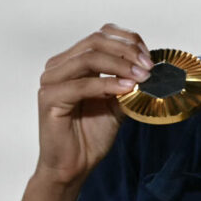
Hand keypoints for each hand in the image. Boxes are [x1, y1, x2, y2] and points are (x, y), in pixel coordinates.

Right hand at [35, 23, 152, 185]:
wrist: (74, 165)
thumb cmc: (92, 134)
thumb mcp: (118, 101)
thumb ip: (129, 81)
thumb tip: (152, 65)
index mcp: (72, 61)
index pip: (101, 35)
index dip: (127, 40)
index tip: (149, 57)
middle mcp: (58, 66)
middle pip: (95, 41)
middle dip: (127, 51)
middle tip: (149, 67)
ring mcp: (50, 80)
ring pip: (89, 58)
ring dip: (120, 65)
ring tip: (141, 77)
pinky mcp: (49, 98)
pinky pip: (82, 84)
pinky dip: (107, 84)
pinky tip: (125, 89)